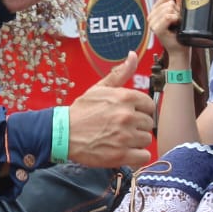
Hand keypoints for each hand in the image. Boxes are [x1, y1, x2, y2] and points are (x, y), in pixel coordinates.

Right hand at [67, 53, 156, 167]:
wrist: (63, 134)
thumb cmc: (81, 111)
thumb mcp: (99, 88)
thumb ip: (120, 73)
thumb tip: (133, 55)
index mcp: (125, 97)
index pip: (149, 105)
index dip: (141, 111)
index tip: (132, 115)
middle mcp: (127, 116)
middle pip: (149, 123)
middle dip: (138, 126)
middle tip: (122, 128)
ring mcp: (125, 136)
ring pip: (146, 140)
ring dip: (137, 141)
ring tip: (121, 139)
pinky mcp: (121, 155)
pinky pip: (143, 156)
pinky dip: (136, 156)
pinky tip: (125, 151)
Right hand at [148, 0, 187, 57]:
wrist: (180, 49)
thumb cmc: (179, 34)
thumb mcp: (178, 14)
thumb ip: (177, 1)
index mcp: (155, 12)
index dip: (174, 2)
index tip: (176, 12)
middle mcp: (151, 17)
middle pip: (168, 3)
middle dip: (176, 11)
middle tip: (177, 21)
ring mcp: (153, 24)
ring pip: (168, 9)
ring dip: (176, 16)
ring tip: (176, 25)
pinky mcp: (157, 29)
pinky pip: (168, 17)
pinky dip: (175, 20)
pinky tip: (175, 25)